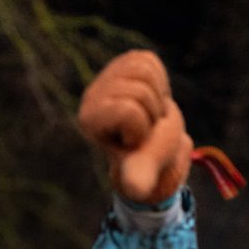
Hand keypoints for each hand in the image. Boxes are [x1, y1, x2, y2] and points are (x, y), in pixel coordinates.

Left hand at [78, 50, 192, 204]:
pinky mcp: (120, 65)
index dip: (141, 127)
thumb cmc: (147, 159)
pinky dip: (158, 79)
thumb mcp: (144, 167)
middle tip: (144, 128)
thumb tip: (136, 189)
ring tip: (148, 113)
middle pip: (139, 89)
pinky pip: (148, 59)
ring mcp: (105, 78)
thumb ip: (139, 174)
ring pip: (143, 69)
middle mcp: (91, 96)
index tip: (134, 141)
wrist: (154, 146)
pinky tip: (149, 97)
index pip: (129, 111)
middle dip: (152, 111)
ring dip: (156, 95)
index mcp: (90, 120)